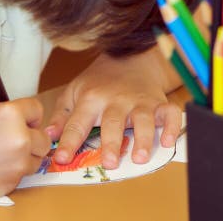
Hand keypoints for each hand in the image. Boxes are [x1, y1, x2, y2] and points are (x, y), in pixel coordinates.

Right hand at [0, 98, 50, 202]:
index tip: (24, 120)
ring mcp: (17, 164)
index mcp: (10, 115)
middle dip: (31, 138)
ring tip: (0, 155)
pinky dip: (11, 172)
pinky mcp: (11, 184)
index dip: (29, 115)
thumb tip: (2, 109)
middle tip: (13, 139)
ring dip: (25, 157)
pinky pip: (21, 176)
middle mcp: (19, 138)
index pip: (37, 110)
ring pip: (36, 160)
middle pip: (43, 139)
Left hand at [45, 49, 180, 169]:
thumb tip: (48, 135)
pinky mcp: (159, 102)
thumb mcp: (74, 91)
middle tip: (110, 163)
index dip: (69, 142)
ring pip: (143, 120)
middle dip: (112, 143)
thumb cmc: (99, 81)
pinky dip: (173, 127)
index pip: (77, 124)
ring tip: (140, 158)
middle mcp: (115, 100)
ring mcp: (139, 101)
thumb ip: (62, 115)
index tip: (61, 158)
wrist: (129, 59)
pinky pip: (170, 114)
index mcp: (91, 99)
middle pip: (113, 122)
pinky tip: (169, 141)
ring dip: (143, 139)